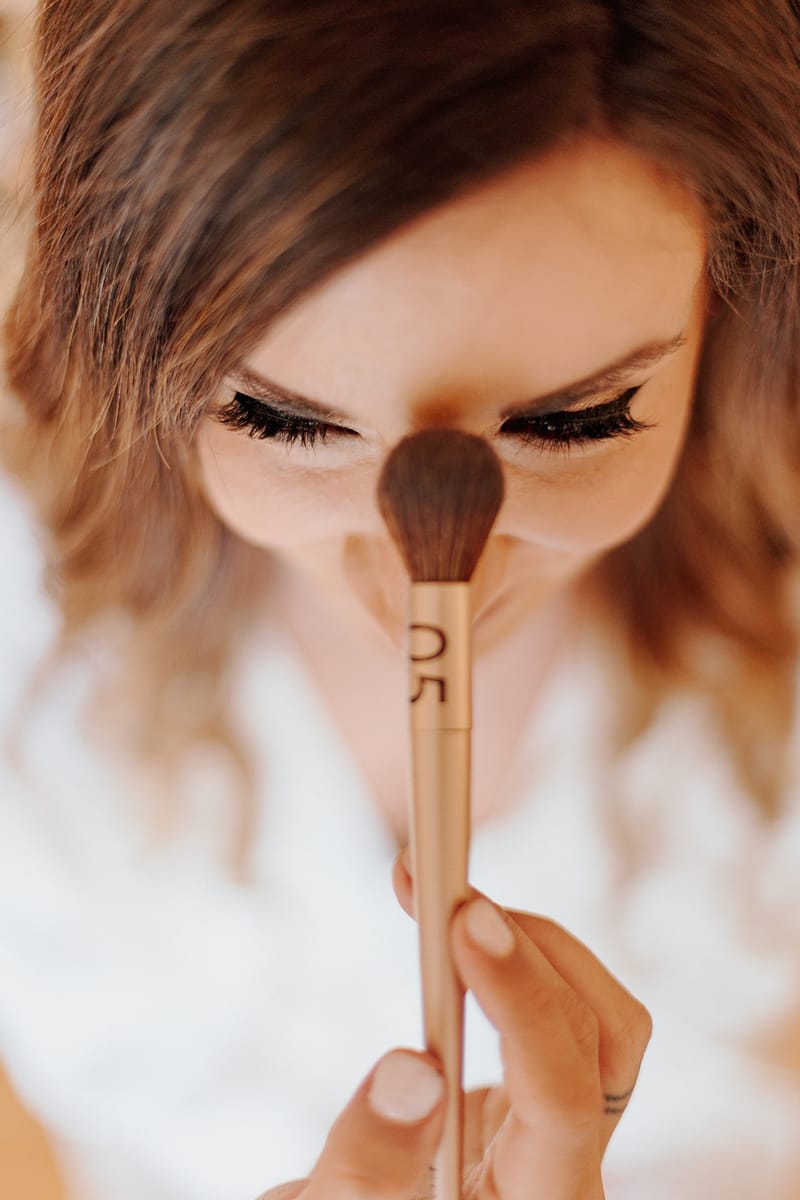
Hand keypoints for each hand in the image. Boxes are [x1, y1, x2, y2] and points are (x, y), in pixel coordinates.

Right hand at [257, 855, 650, 1199]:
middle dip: (527, 951)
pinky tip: (456, 932)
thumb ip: (369, 1163)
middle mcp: (570, 1166)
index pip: (566, 1099)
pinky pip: (561, 1010)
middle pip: (604, 1039)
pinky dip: (516, 954)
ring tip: (447, 902)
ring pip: (600, 1015)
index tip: (464, 923)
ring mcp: (562, 1129)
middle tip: (444, 893)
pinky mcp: (537, 1094)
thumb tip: (411, 1068)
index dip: (523, 1003)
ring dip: (531, 943)